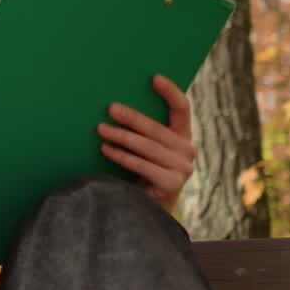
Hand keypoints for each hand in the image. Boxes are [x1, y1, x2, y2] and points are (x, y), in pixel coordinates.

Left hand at [97, 74, 196, 212]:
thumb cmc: (142, 173)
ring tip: (101, 129)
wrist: (148, 211)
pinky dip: (121, 156)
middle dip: (131, 117)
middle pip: (157, 129)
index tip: (154, 77)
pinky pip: (141, 165)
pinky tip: (106, 149)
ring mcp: (182, 169)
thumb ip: (143, 132)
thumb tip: (115, 106)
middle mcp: (188, 151)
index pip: (182, 108)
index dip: (170, 91)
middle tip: (110, 108)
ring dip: (121, 136)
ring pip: (147, 147)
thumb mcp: (146, 150)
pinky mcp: (172, 184)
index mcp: (183, 136)